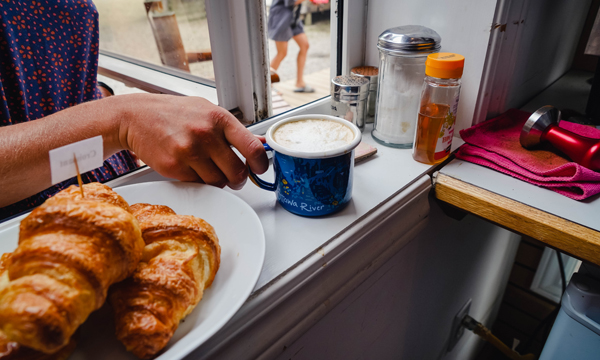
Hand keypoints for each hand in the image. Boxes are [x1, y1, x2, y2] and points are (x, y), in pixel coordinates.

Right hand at [118, 94, 267, 189]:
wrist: (135, 116)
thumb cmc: (173, 113)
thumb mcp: (207, 111)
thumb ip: (234, 129)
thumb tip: (260, 143)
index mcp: (219, 118)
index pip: (252, 148)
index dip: (260, 164)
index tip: (260, 169)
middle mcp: (205, 134)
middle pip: (237, 171)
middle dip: (238, 179)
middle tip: (235, 177)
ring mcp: (189, 151)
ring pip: (218, 182)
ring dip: (218, 182)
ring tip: (209, 169)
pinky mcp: (174, 167)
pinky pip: (197, 184)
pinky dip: (198, 181)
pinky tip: (191, 167)